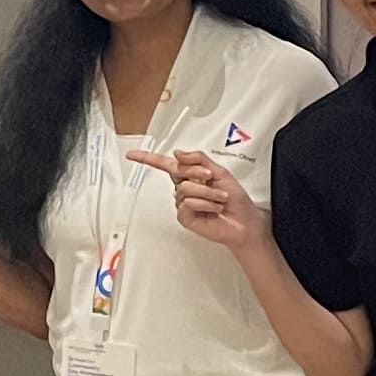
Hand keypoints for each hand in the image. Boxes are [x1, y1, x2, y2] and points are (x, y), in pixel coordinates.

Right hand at [135, 146, 260, 250]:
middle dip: (198, 172)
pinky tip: (213, 209)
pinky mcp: (185, 217)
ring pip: (186, 188)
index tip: (132, 155)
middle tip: (212, 179)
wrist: (243, 222)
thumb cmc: (235, 200)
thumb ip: (198, 158)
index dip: (147, 158)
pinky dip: (205, 204)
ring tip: (219, 199)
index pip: (165, 164)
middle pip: (179, 171)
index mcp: (191, 175)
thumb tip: (177, 153)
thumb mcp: (220, 172)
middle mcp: (184, 188)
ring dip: (208, 192)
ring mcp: (183, 203)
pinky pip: (188, 203)